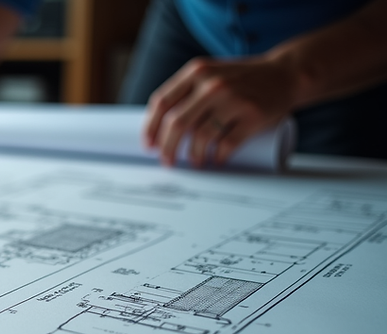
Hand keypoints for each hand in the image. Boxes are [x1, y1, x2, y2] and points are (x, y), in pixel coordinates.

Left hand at [143, 56, 298, 167]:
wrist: (285, 74)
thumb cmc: (242, 79)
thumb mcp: (210, 74)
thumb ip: (186, 92)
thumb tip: (159, 129)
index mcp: (196, 71)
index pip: (162, 102)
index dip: (151, 128)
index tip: (149, 146)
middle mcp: (212, 84)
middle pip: (178, 123)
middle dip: (168, 148)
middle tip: (167, 162)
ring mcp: (234, 99)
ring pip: (201, 137)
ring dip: (194, 155)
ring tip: (195, 160)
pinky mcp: (253, 115)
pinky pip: (227, 144)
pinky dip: (217, 157)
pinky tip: (216, 159)